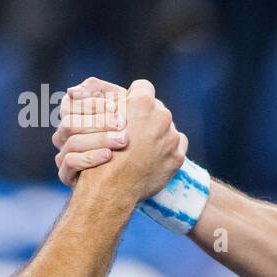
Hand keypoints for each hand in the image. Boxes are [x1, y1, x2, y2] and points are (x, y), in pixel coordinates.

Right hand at [53, 76, 130, 185]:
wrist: (127, 175)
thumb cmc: (125, 134)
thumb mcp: (119, 108)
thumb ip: (102, 91)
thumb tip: (73, 91)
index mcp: (72, 115)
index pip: (71, 103)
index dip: (92, 103)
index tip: (115, 106)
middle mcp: (63, 134)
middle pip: (70, 123)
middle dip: (98, 122)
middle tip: (123, 123)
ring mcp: (62, 154)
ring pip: (72, 142)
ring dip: (99, 139)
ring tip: (123, 140)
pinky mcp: (66, 173)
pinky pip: (70, 163)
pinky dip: (90, 158)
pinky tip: (109, 155)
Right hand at [77, 79, 186, 201]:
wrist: (110, 189)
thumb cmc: (101, 154)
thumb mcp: (99, 121)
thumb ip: (114, 104)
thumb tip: (121, 96)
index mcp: (142, 103)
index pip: (142, 87)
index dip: (133, 97)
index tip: (128, 110)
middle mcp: (161, 116)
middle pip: (156, 107)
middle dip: (146, 117)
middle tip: (132, 132)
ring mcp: (171, 137)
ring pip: (167, 127)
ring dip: (157, 134)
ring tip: (141, 148)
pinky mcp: (177, 157)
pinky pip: (178, 145)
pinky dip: (167, 150)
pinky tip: (152, 158)